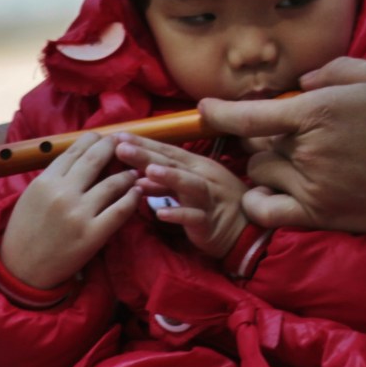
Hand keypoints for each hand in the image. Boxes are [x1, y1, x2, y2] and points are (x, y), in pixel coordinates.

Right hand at [0, 134, 138, 289]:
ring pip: (113, 183)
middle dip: (112, 147)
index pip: (75, 151)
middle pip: (95, 159)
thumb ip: (54, 176)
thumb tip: (80, 156)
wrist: (22, 270)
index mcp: (45, 181)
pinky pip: (121, 210)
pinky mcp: (93, 235)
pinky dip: (132, 198)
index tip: (104, 137)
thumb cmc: (26, 231)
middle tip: (124, 143)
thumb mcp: (32, 196)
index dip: (93, 140)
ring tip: (134, 172)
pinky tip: (137, 192)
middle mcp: (63, 193)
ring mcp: (79, 214)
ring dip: (127, 174)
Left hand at [114, 134, 247, 258]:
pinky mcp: (209, 222)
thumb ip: (165, 183)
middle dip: (147, 154)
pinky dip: (178, 214)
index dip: (144, 143)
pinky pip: (194, 217)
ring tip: (147, 172)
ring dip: (169, 177)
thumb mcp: (189, 190)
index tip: (118, 136)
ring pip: (188, 185)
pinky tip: (160, 213)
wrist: (247, 231)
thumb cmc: (216, 205)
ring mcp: (208, 199)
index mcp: (197, 166)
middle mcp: (203, 177)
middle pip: (174, 163)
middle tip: (121, 147)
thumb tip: (138, 176)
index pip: (168, 151)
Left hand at [199, 57, 365, 234]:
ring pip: (263, 172)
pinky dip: (259, 203)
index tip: (204, 110)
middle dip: (266, 134)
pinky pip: (268, 212)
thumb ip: (336, 70)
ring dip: (270, 164)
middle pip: (258, 143)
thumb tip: (305, 83)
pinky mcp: (322, 215)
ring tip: (299, 158)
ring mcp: (313, 186)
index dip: (219, 113)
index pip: (248, 115)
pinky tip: (269, 194)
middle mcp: (308, 149)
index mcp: (318, 110)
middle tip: (295, 130)